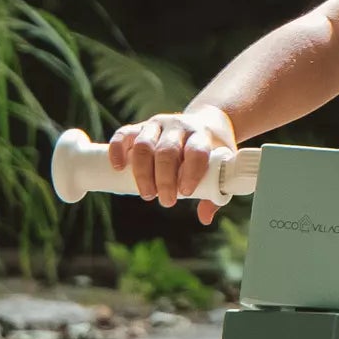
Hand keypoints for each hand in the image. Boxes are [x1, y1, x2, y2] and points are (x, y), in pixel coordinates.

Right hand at [107, 107, 236, 222]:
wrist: (206, 120)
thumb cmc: (213, 148)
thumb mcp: (220, 165)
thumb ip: (214, 191)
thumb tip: (204, 218)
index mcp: (201, 135)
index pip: (196, 151)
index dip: (190, 172)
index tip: (186, 192)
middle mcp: (178, 126)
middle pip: (166, 151)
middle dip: (164, 179)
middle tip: (166, 201)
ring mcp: (157, 124)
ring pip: (144, 144)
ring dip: (142, 172)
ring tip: (147, 194)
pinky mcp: (139, 127)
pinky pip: (124, 134)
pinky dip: (117, 150)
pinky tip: (117, 168)